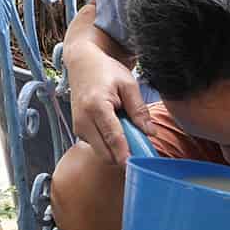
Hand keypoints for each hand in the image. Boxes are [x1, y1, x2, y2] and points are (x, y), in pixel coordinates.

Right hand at [64, 35, 154, 164]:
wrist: (82, 64)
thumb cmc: (106, 71)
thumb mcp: (128, 84)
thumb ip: (139, 109)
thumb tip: (150, 132)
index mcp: (97, 106)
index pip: (114, 138)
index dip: (127, 155)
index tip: (140, 165)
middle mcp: (83, 120)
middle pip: (106, 154)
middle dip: (123, 156)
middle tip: (140, 147)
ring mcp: (78, 127)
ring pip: (102, 153)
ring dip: (116, 151)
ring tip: (126, 132)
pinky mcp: (78, 131)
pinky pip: (97, 147)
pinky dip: (108, 145)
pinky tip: (115, 129)